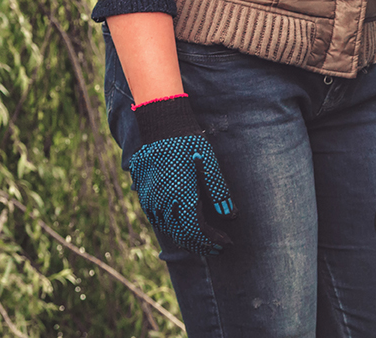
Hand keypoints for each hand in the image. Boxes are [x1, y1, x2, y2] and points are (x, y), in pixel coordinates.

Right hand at [129, 94, 235, 254]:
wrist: (161, 128)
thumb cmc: (189, 144)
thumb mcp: (210, 165)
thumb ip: (220, 192)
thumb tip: (231, 216)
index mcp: (181, 196)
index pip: (198, 230)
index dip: (212, 241)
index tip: (226, 243)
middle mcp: (162, 202)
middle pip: (183, 235)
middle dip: (202, 245)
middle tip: (218, 248)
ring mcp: (150, 200)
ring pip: (169, 230)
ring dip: (187, 239)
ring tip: (203, 241)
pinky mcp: (144, 196)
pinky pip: (157, 220)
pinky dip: (172, 229)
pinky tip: (183, 228)